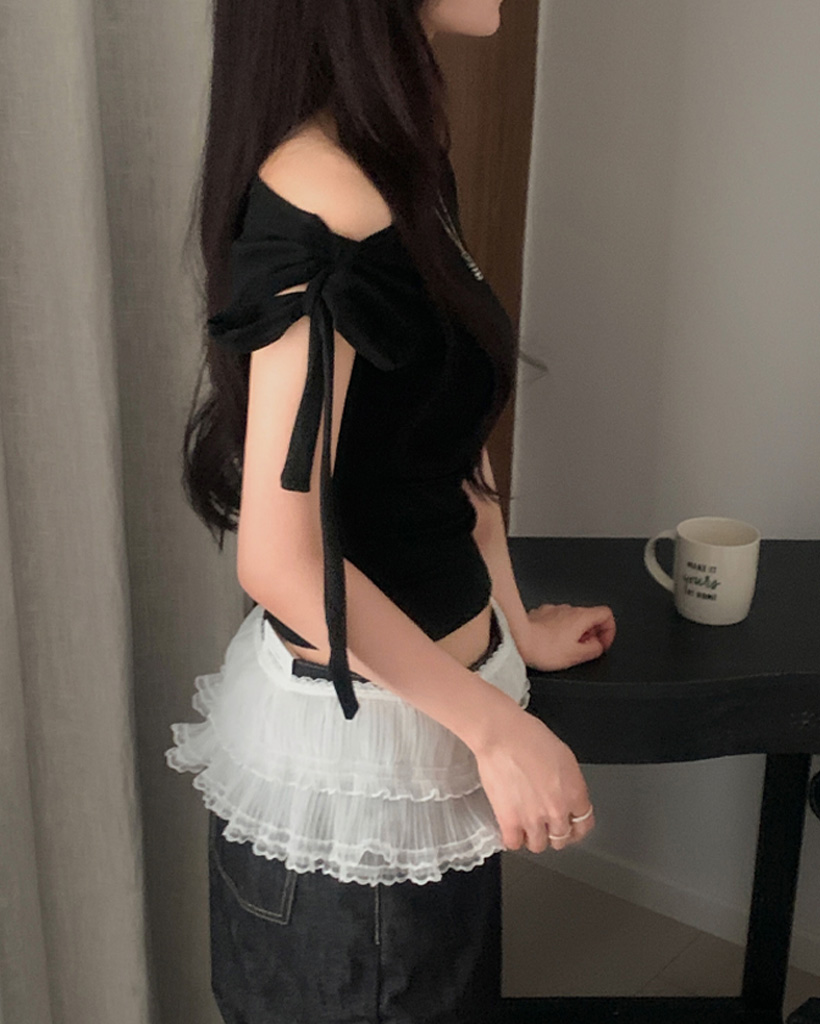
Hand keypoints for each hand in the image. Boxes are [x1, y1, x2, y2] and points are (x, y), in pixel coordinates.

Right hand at [473, 704, 595, 852]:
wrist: (502, 736)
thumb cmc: (529, 736)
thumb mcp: (564, 756)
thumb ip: (569, 782)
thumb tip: (566, 794)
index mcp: (575, 792)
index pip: (584, 825)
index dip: (576, 828)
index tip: (571, 829)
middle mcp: (557, 810)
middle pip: (562, 838)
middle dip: (554, 832)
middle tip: (545, 826)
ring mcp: (533, 818)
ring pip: (539, 845)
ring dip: (534, 837)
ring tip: (526, 827)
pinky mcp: (509, 821)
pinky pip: (514, 843)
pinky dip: (512, 838)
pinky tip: (510, 829)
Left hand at [516, 602, 615, 671]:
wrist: (517, 640)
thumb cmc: (543, 648)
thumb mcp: (576, 655)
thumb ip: (594, 649)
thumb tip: (598, 646)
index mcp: (581, 616)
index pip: (606, 614)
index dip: (609, 630)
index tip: (602, 643)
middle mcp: (568, 609)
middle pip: (589, 617)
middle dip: (590, 634)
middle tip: (583, 649)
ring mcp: (554, 610)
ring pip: (572, 619)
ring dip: (574, 632)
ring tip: (565, 648)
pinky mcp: (541, 614)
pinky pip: (557, 620)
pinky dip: (559, 630)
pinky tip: (551, 643)